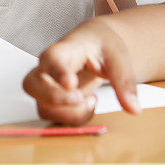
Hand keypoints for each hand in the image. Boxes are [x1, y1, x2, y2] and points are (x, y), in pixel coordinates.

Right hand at [22, 20, 140, 124]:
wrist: (97, 45)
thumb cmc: (103, 46)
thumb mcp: (119, 58)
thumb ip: (125, 82)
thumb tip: (134, 109)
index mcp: (63, 50)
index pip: (51, 59)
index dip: (57, 72)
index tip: (71, 83)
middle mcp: (48, 68)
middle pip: (31, 85)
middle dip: (53, 98)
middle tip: (79, 98)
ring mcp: (47, 86)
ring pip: (43, 107)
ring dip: (68, 113)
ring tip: (91, 100)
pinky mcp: (52, 101)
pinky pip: (54, 117)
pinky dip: (73, 118)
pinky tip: (88, 104)